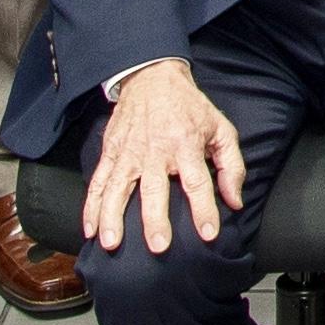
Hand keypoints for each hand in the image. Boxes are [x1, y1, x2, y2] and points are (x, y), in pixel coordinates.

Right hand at [82, 58, 248, 257]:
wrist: (152, 77)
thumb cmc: (190, 108)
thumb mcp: (220, 129)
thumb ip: (231, 166)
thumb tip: (235, 202)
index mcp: (186, 145)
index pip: (197, 182)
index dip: (204, 209)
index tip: (207, 234)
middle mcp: (155, 151)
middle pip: (155, 189)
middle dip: (156, 219)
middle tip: (157, 246)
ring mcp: (128, 152)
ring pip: (117, 188)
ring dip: (112, 217)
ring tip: (111, 244)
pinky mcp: (110, 152)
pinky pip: (97, 182)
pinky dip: (90, 206)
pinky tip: (90, 230)